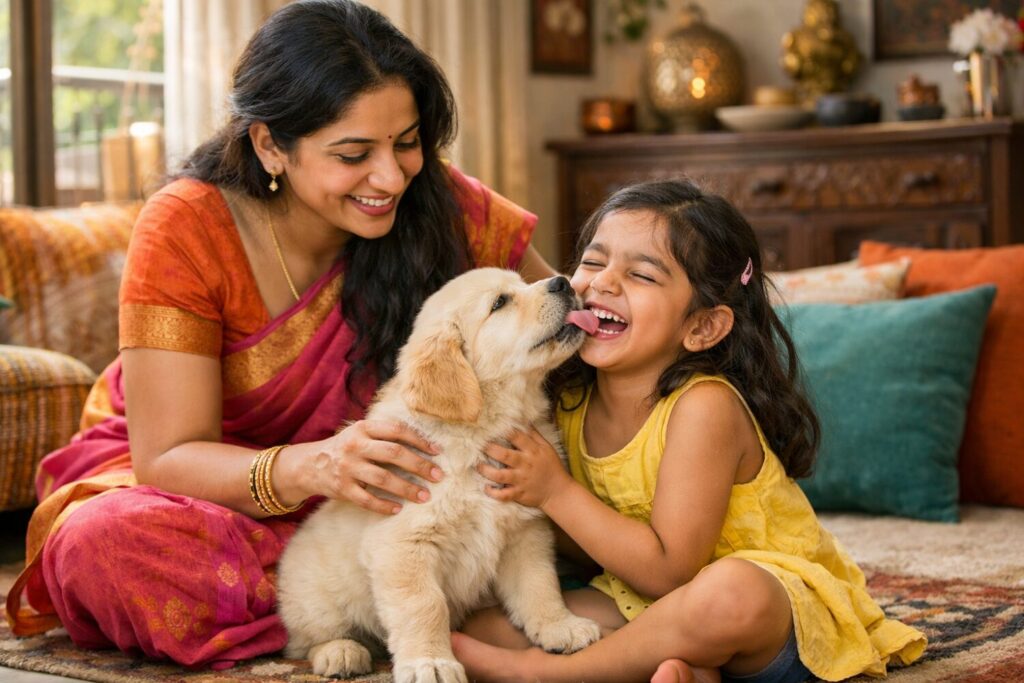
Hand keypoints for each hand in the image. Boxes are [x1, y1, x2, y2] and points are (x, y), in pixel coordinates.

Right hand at [313, 420, 442, 514]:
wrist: (310, 465)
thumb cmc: (347, 448)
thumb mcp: (361, 433)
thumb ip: (385, 434)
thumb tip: (425, 444)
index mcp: (363, 428)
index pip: (397, 430)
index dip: (420, 440)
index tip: (437, 452)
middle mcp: (355, 446)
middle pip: (394, 453)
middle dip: (419, 465)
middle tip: (438, 476)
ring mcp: (348, 468)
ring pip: (383, 479)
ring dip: (407, 489)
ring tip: (425, 496)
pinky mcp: (342, 489)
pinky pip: (367, 500)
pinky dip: (384, 505)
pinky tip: (398, 509)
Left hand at [478, 426, 571, 508]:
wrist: (559, 491)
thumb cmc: (551, 467)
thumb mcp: (547, 448)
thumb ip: (534, 435)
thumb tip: (524, 421)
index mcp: (532, 451)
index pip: (516, 437)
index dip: (503, 431)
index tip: (491, 428)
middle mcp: (525, 464)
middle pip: (504, 455)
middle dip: (490, 449)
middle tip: (479, 445)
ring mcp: (521, 480)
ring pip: (500, 475)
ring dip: (486, 470)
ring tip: (478, 466)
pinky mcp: (518, 494)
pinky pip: (503, 495)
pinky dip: (493, 492)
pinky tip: (486, 487)